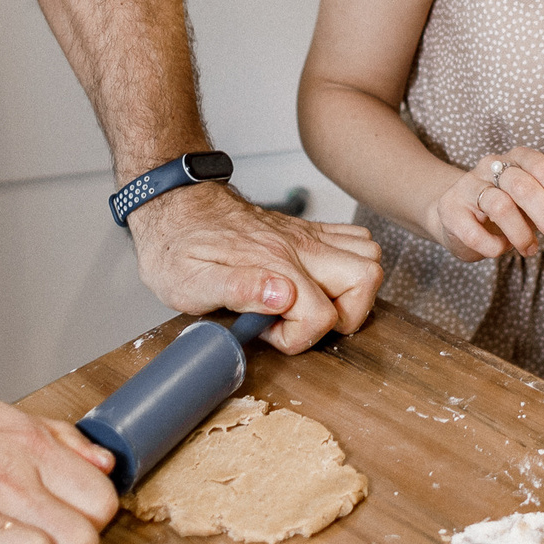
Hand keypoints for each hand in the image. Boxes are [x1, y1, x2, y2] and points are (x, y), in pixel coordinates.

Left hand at [126, 181, 381, 351]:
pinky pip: (355, 238)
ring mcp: (307, 235)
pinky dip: (351, 262)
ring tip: (315, 302)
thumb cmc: (178, 248)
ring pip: (368, 255)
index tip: (268, 332)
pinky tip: (319, 278)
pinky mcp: (307, 229)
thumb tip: (282, 298)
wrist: (175, 206)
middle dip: (347, 314)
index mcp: (273, 263)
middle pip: (365, 277)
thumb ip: (238, 289)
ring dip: (354, 289)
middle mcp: (299, 246)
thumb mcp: (189, 281)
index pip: (320, 315)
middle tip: (305, 321)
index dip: (298, 337)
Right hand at [424, 147, 543, 261]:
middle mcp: (491, 166)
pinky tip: (501, 249)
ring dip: (523, 234)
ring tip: (531, 248)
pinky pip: (473, 232)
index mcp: (516, 158)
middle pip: (524, 187)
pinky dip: (494, 246)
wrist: (458, 216)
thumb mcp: (536, 197)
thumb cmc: (507, 207)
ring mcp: (467, 187)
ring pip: (501, 206)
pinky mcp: (450, 210)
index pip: (543, 167)